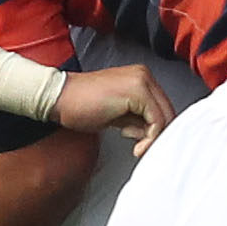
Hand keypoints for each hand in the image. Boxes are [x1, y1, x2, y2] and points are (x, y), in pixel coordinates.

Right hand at [50, 64, 170, 152]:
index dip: (158, 131)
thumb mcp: (117, 114)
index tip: (144, 145)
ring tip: (137, 147)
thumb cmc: (81, 106)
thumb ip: (137, 120)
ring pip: (165, 117)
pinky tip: (134, 146)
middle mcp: (144, 75)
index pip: (162, 107)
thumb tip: (153, 134)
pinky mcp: (137, 91)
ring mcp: (142, 81)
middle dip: (158, 136)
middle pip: (168, 112)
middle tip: (142, 149)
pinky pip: (157, 120)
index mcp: (140, 78)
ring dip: (154, 139)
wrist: (58, 98)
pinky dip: (150, 138)